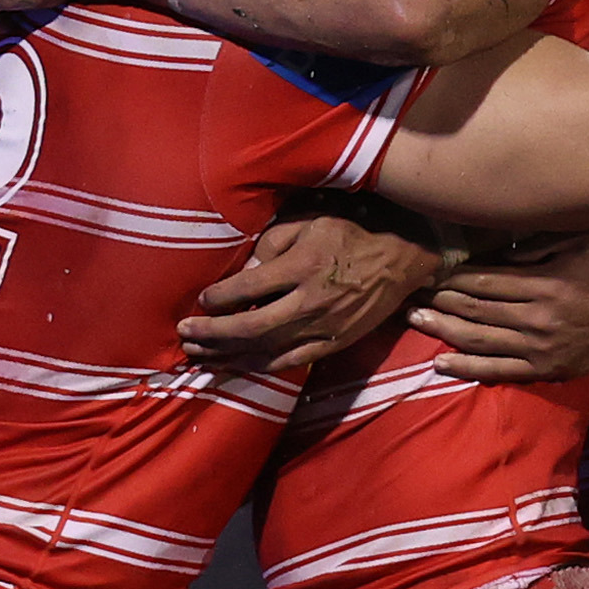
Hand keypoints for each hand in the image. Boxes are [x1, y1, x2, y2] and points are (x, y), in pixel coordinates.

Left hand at [177, 214, 444, 372]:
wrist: (403, 259)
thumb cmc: (351, 232)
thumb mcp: (310, 221)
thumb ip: (274, 243)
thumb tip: (244, 273)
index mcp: (303, 266)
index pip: (248, 289)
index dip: (218, 298)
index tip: (201, 301)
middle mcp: (311, 301)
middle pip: (250, 327)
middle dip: (212, 334)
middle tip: (185, 334)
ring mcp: (324, 328)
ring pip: (267, 352)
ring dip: (229, 356)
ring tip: (200, 356)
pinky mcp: (334, 344)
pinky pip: (291, 362)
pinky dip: (260, 367)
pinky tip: (238, 366)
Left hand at [407, 233, 588, 382]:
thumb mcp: (579, 241)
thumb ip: (540, 238)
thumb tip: (496, 235)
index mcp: (546, 283)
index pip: (487, 281)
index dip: (454, 277)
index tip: (429, 270)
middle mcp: (539, 316)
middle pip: (477, 309)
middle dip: (441, 300)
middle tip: (412, 293)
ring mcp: (539, 346)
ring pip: (480, 339)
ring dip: (443, 330)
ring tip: (416, 319)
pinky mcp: (542, 369)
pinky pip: (497, 370)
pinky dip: (466, 367)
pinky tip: (440, 361)